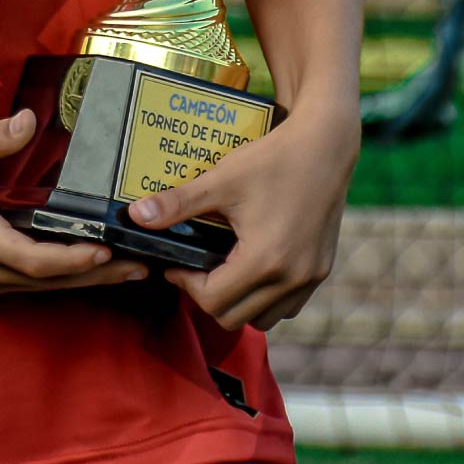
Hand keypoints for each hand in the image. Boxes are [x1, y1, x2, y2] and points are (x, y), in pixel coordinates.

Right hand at [0, 110, 150, 299]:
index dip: (72, 260)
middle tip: (142, 267)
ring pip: (40, 288)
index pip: (34, 261)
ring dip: (82, 279)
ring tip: (125, 269)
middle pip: (48, 283)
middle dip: (96, 276)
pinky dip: (59, 277)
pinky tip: (84, 268)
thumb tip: (32, 119)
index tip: (106, 250)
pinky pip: (26, 284)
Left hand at [125, 105, 359, 331]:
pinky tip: (254, 269)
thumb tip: (136, 216)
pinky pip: (288, 306)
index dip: (187, 285)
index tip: (177, 265)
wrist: (326, 145)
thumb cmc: (273, 160)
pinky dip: (267, 298)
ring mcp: (310, 278)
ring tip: (225, 270)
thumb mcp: (221, 180)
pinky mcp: (321, 271)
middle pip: (234, 318)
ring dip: (239, 304)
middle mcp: (291, 278)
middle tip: (196, 269)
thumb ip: (178, 204)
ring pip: (264, 318)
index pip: (213, 301)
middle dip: (208, 298)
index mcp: (264, 260)